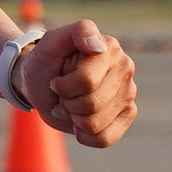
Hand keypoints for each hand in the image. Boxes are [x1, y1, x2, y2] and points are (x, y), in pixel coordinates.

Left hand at [14, 19, 135, 146]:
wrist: (42, 83)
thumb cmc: (46, 61)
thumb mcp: (52, 41)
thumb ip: (77, 32)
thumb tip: (99, 46)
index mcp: (109, 48)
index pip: (87, 82)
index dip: (63, 87)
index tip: (56, 80)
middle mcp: (125, 69)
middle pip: (91, 105)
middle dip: (67, 103)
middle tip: (62, 94)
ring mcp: (129, 93)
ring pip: (96, 125)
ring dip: (73, 119)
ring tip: (70, 104)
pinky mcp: (127, 115)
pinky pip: (105, 139)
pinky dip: (84, 136)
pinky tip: (79, 122)